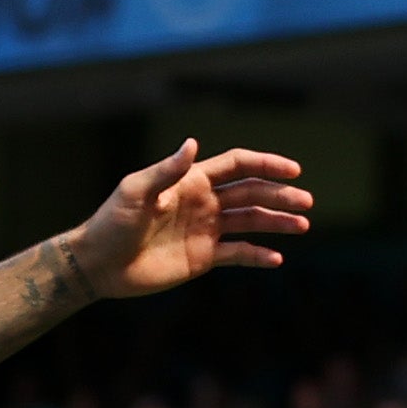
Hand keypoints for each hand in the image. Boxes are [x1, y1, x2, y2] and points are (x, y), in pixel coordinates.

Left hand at [65, 140, 308, 301]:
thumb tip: (192, 144)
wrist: (99, 263)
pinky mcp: (203, 257)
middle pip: (251, 193)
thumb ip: (166, 170)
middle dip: (280, 196)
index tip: (293, 171)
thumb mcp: (136, 191)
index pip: (237, 166)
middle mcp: (204, 202)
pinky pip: (238, 254)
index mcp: (191, 181)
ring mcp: (206, 230)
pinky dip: (258, 256)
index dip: (265, 165)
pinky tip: (276, 258)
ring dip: (277, 223)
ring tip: (302, 226)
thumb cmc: (112, 221)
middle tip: (306, 203)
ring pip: (251, 222)